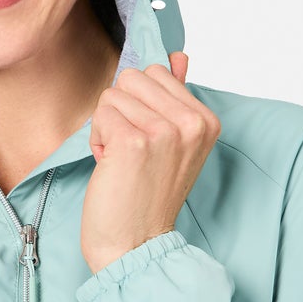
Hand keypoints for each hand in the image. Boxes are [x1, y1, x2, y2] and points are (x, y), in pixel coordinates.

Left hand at [81, 51, 216, 273]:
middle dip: (121, 111)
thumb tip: (178, 57)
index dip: (140, 105)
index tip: (146, 141)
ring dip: (107, 127)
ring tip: (122, 160)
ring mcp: (164, 132)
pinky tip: (110, 166)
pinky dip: (97, 140)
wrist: (136, 244)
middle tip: (131, 150)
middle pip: (132, 78)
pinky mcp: (133, 142)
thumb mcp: (174, 143)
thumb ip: (176, 97)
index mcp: (205, 120)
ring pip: (112, 95)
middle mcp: (191, 123)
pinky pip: (100, 114)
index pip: (157, 73)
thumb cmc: (148, 196)